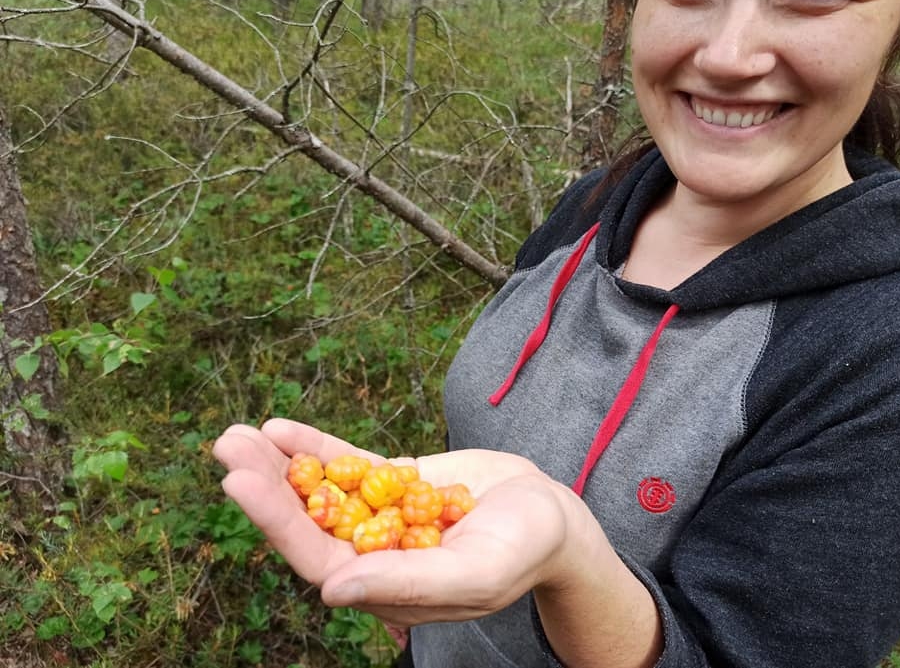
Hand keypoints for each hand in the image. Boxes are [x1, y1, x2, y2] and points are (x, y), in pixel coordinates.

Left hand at [212, 417, 576, 627]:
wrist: (550, 514)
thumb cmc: (522, 552)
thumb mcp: (472, 573)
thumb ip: (406, 584)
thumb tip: (331, 591)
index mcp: (384, 588)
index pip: (319, 558)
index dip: (277, 522)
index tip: (239, 485)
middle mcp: (372, 554)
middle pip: (307, 520)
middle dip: (266, 484)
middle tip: (227, 446)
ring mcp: (379, 515)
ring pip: (319, 488)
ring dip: (278, 463)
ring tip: (236, 434)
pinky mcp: (392, 482)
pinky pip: (347, 463)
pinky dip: (315, 446)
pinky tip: (282, 428)